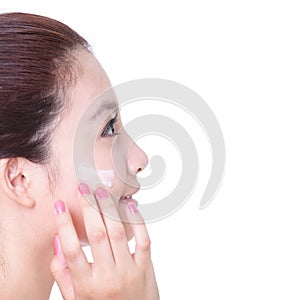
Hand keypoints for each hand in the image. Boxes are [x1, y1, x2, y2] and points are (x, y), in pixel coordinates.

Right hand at [50, 183, 158, 299]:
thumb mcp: (76, 299)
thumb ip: (64, 275)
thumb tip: (58, 242)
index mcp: (86, 286)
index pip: (71, 250)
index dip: (64, 225)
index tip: (60, 205)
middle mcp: (107, 277)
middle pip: (96, 235)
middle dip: (88, 208)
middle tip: (84, 189)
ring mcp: (129, 272)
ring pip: (118, 233)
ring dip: (109, 209)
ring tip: (102, 192)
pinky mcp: (145, 268)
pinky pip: (143, 240)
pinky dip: (137, 221)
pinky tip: (129, 206)